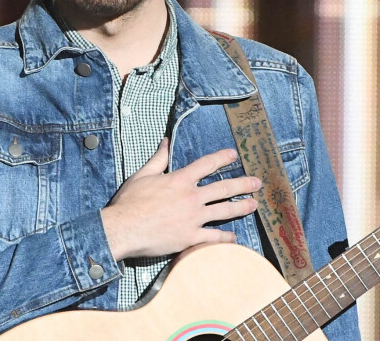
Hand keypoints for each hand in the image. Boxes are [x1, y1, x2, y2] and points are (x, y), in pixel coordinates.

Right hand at [101, 139, 261, 260]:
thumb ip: (158, 158)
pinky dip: (224, 238)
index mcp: (180, 180)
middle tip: (257, 182)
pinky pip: (212, 238)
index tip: (234, 155)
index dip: (222, 158)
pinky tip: (234, 237)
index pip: (206, 164)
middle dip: (242, 184)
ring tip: (253, 204)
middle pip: (223, 188)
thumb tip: (166, 141)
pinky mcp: (189, 238)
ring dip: (241, 207)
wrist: (123, 228)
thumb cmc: (130, 201)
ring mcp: (192, 218)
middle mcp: (191, 197)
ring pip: (223, 211)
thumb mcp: (143, 175)